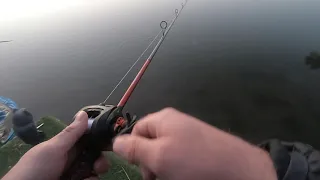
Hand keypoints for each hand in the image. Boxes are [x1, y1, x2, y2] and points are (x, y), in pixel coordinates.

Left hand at [3, 111, 107, 179]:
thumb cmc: (36, 169)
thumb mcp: (53, 149)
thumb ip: (71, 133)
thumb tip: (84, 113)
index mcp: (66, 147)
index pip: (87, 139)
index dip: (98, 138)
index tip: (108, 139)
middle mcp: (72, 160)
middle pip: (95, 155)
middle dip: (100, 158)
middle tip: (99, 165)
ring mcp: (74, 174)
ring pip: (95, 169)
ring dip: (97, 171)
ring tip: (91, 174)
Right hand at [113, 108, 276, 179]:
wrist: (238, 169)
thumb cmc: (194, 161)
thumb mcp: (159, 156)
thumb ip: (134, 148)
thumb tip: (115, 142)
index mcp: (163, 119)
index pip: (136, 131)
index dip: (134, 150)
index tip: (142, 169)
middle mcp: (175, 123)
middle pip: (150, 143)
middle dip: (150, 162)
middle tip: (159, 176)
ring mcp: (189, 135)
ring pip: (165, 153)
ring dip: (164, 168)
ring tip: (174, 177)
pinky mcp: (200, 147)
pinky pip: (180, 157)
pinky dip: (178, 168)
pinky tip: (185, 175)